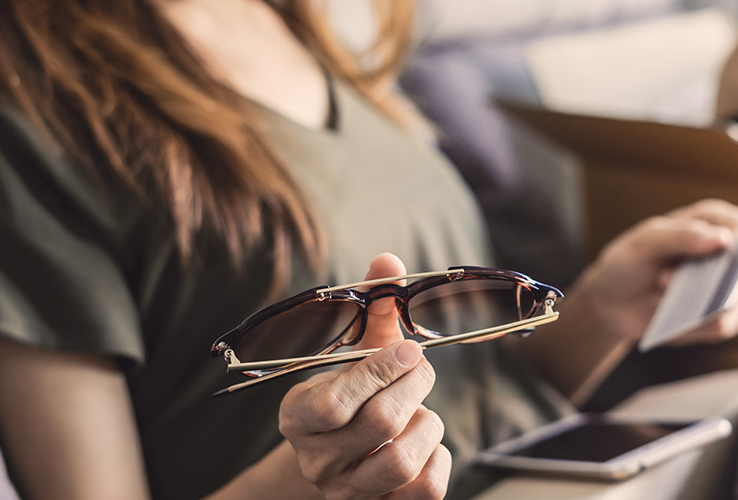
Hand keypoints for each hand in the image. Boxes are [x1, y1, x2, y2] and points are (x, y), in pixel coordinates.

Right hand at [278, 254, 449, 499]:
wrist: (338, 455)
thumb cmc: (350, 391)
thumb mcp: (353, 351)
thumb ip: (372, 308)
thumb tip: (389, 261)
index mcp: (297, 417)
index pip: (336, 402)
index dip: (379, 371)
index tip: (407, 348)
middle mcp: (317, 462)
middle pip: (380, 424)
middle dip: (414, 385)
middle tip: (420, 368)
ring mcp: (348, 492)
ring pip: (402, 461)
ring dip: (427, 422)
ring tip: (419, 408)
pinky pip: (425, 490)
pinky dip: (440, 458)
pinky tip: (426, 440)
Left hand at [572, 199, 737, 344]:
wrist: (614, 302)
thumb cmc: (631, 262)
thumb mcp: (644, 242)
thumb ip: (680, 235)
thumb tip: (722, 239)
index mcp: (709, 224)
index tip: (733, 243)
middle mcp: (724, 256)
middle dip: (722, 275)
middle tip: (696, 277)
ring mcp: (724, 288)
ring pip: (734, 300)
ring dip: (703, 304)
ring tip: (666, 293)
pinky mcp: (718, 318)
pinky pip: (720, 326)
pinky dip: (696, 326)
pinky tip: (674, 322)